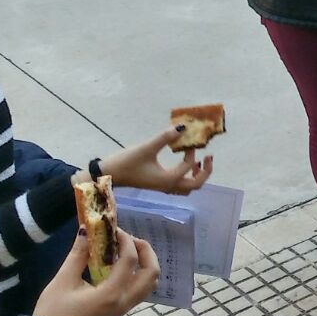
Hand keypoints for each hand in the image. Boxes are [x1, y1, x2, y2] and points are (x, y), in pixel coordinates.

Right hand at [33, 230, 159, 315]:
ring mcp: (125, 309)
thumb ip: (78, 254)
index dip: (125, 241)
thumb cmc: (53, 312)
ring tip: (126, 251)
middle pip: (151, 273)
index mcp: (111, 294)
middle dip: (145, 251)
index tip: (114, 230)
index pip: (130, 260)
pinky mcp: (120, 311)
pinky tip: (120, 265)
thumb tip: (85, 230)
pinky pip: (140, 290)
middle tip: (128, 240)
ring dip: (145, 263)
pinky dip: (138, 274)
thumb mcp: (63, 280)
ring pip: (149, 283)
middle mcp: (124, 302)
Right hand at [98, 128, 213, 194]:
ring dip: (197, 176)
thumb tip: (182, 127)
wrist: (108, 176)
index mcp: (168, 180)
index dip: (191, 152)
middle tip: (208, 157)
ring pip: (188, 187)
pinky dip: (187, 176)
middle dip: (206, 171)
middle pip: (196, 185)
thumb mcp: (146, 148)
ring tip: (198, 161)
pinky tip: (182, 164)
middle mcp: (169, 186)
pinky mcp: (159, 185)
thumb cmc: (126, 163)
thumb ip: (165, 138)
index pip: (188, 167)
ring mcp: (164, 187)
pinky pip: (180, 185)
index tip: (188, 140)